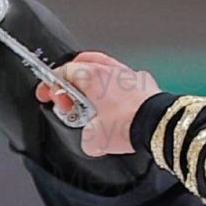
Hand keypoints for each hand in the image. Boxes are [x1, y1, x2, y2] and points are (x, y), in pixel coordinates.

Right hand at [34, 50, 160, 156]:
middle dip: (70, 79)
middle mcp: (109, 69)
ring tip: (90, 99)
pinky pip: (124, 80)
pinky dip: (115, 88)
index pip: (63, 72)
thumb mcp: (95, 139)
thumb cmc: (128, 125)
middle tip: (67, 95)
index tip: (46, 95)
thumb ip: (86, 138)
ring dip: (93, 82)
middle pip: (82, 64)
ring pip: (104, 68)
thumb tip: (90, 141)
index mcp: (91, 76)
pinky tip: (116, 103)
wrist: (158, 125)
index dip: (51, 85)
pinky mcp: (144, 82)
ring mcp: (128, 73)